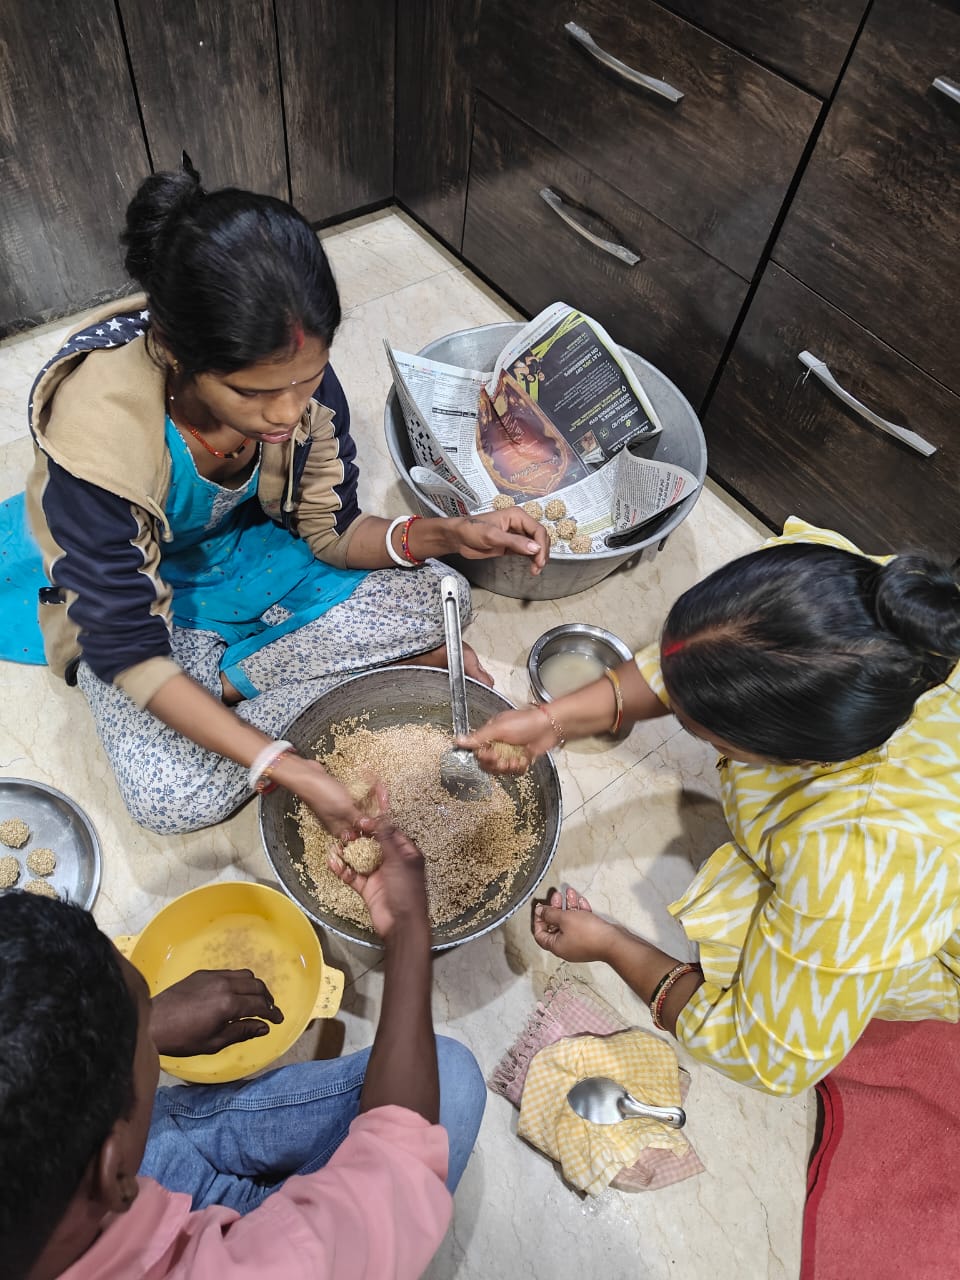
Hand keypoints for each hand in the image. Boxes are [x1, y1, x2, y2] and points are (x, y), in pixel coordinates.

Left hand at [150, 969, 283, 1056]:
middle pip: (257, 985)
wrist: (153, 1022)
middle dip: (267, 998)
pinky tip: (234, 993)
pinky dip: (239, 981)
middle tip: (269, 1010)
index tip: (278, 1020)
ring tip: (254, 1000)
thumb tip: (264, 1027)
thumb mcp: (214, 1042)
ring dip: (254, 987)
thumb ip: (242, 1032)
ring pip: (244, 975)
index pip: (260, 1005)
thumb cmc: (183, 1039)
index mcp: (229, 1004)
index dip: (272, 1013)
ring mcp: (213, 976)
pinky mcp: (202, 973)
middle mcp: (225, 984)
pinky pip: (229, 973)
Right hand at [283, 757, 378, 841]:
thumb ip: (360, 820)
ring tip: (378, 784)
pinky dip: (365, 790)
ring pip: (364, 806)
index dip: (378, 823)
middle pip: (367, 818)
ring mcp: (342, 809)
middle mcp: (343, 822)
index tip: (386, 813)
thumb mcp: (345, 809)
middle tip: (382, 792)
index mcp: (342, 830)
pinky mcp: (342, 797)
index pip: (365, 833)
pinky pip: (359, 796)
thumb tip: (376, 829)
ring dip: (373, 796)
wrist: (305, 775)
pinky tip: (371, 782)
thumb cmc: (321, 794)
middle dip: (377, 805)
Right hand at [329, 818, 428, 941]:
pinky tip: (333, 862)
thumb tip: (381, 819)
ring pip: (361, 860)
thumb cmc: (406, 891)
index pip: (392, 834)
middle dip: (359, 839)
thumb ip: (387, 840)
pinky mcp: (368, 888)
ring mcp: (380, 876)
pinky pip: (354, 876)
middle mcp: (393, 863)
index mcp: (407, 855)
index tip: (362, 820)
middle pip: (373, 846)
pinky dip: (343, 870)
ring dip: (348, 854)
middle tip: (345, 831)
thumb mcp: (398, 861)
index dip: (378, 826)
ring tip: (335, 845)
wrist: (401, 925)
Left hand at [450, 510, 548, 575]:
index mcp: (516, 516)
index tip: (540, 560)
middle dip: (542, 552)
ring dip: (539, 557)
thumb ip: (514, 542)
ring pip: (536, 546)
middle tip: (538, 566)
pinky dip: (532, 559)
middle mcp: (519, 524)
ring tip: (535, 570)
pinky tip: (532, 568)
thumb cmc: (471, 530)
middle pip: (540, 538)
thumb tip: (534, 548)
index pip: (537, 530)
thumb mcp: (492, 535)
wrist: (458, 538)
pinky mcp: (512, 546)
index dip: (541, 545)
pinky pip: (528, 551)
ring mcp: (517, 535)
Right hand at [457, 704, 557, 773]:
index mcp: (491, 734)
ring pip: (501, 769)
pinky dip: (519, 767)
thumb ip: (479, 736)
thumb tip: (458, 740)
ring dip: (508, 766)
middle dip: (497, 763)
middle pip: (488, 763)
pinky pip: (514, 771)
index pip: (479, 751)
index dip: (484, 756)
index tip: (492, 755)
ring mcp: (510, 752)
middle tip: (504, 759)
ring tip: (516, 759)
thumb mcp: (499, 728)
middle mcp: (498, 744)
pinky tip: (524, 759)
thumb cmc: (525, 722)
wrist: (550, 727)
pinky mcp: (521, 759)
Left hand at [531, 888, 622, 962]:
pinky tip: (581, 901)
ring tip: (570, 892)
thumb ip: (550, 914)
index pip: (540, 934)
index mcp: (556, 946)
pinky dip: (580, 912)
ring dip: (569, 907)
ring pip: (569, 922)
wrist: (613, 942)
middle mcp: (566, 946)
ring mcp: (578, 942)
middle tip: (557, 896)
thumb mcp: (565, 919)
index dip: (539, 919)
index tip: (542, 907)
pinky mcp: (589, 938)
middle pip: (555, 925)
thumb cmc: (588, 933)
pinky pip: (581, 923)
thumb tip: (539, 911)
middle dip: (556, 908)